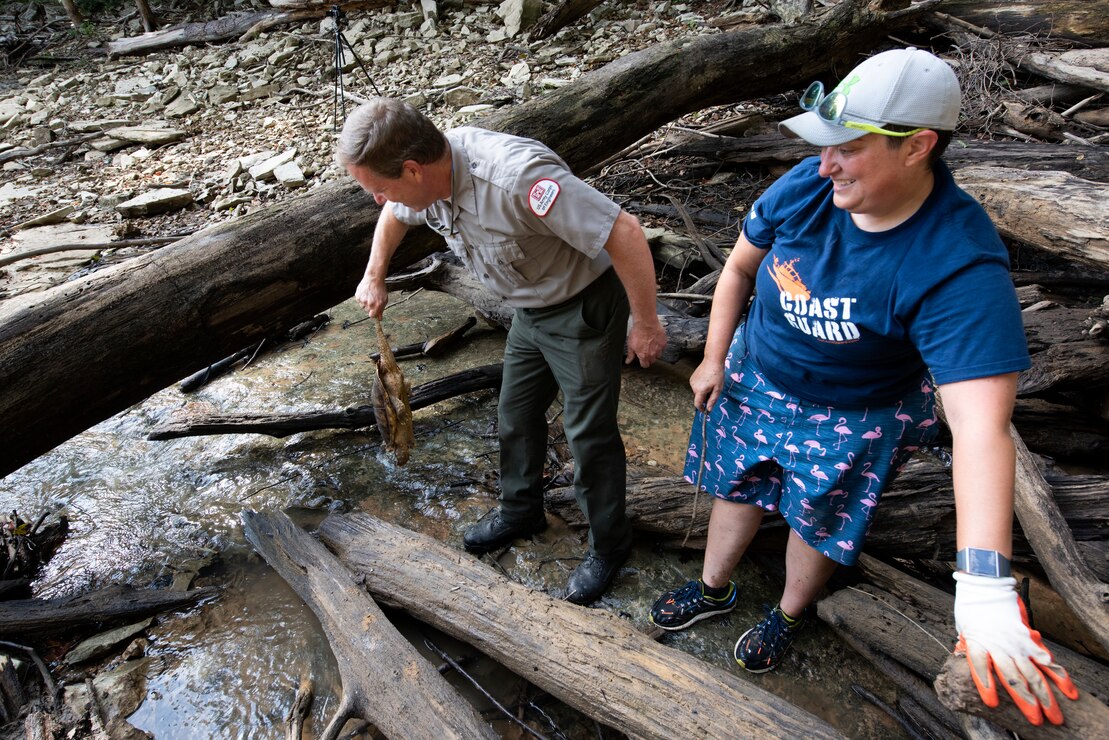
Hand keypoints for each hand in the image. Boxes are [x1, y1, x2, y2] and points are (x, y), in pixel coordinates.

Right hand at [354, 273, 387, 318]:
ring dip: (365, 302)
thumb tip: (379, 319)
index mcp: (376, 306)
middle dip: (370, 307)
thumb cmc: (380, 289)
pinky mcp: (357, 296)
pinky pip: (359, 301)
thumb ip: (381, 310)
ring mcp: (362, 300)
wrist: (374, 278)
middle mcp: (368, 304)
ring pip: (362, 306)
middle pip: (367, 310)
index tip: (374, 310)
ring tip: (369, 295)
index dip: (373, 313)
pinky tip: (366, 293)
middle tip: (373, 299)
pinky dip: (362, 298)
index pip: (371, 316)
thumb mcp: (384, 300)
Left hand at [624, 319, 666, 367]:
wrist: (646, 323)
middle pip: (652, 361)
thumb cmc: (637, 332)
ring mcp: (659, 349)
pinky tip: (655, 341)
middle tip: (646, 351)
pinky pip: (662, 347)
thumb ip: (630, 355)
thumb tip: (628, 361)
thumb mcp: (630, 345)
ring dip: (655, 352)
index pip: (645, 365)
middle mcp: (652, 354)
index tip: (642, 359)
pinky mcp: (664, 342)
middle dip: (649, 358)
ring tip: (651, 346)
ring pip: (658, 355)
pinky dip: (659, 345)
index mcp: (644, 356)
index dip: (643, 363)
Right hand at [689, 358, 723, 412]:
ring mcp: (691, 382)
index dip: (701, 409)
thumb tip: (708, 410)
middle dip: (704, 397)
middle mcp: (693, 387)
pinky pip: (696, 386)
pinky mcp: (691, 378)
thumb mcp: (718, 389)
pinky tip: (706, 380)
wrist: (712, 360)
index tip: (705, 410)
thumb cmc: (717, 375)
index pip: (697, 404)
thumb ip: (712, 400)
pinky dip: (701, 386)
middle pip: (698, 397)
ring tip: (710, 384)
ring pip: (697, 392)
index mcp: (700, 390)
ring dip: (703, 391)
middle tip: (713, 391)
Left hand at [953, 571, 1078, 725]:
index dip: (986, 684)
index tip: (992, 702)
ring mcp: (1016, 642)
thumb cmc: (971, 608)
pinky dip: (1056, 673)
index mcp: (978, 643)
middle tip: (1036, 719)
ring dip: (1045, 694)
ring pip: (1032, 672)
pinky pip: (1043, 657)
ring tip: (1054, 713)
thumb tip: (963, 657)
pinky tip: (1067, 689)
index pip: (981, 667)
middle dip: (1025, 700)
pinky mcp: (1027, 637)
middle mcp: (999, 645)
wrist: (985, 584)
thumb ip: (967, 646)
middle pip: (1013, 677)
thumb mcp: (962, 628)